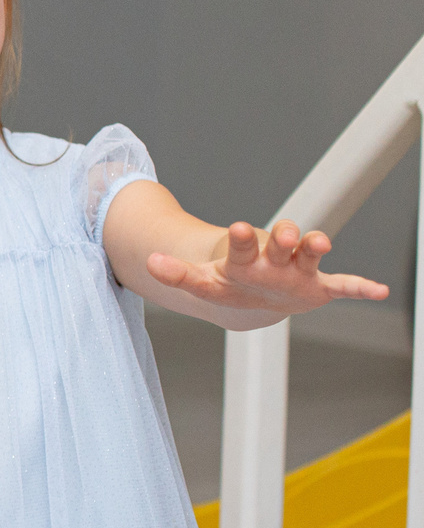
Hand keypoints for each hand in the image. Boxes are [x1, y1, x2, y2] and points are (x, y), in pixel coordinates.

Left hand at [144, 220, 388, 316]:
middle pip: (281, 243)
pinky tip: (379, 290)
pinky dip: (360, 287)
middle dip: (284, 238)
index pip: (243, 245)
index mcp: (245, 257)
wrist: (248, 298)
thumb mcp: (200, 283)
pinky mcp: (318, 287)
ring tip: (320, 244)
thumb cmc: (225, 285)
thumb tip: (148, 263)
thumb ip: (177, 274)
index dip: (243, 239)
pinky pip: (342, 285)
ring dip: (316, 248)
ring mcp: (298, 270)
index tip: (238, 229)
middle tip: (286, 234)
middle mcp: (275, 258)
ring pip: (310, 254)